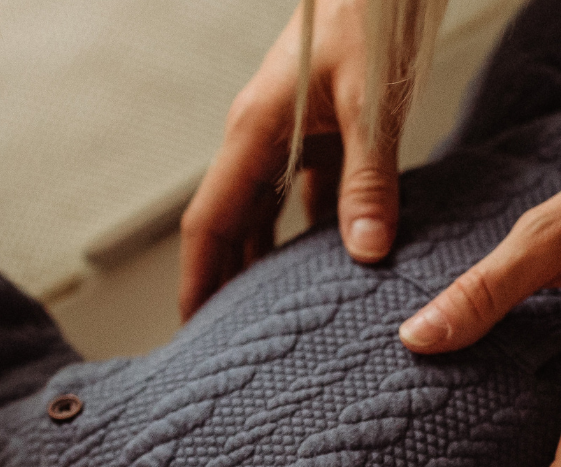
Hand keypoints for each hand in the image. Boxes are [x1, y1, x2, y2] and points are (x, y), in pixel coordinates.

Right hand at [179, 0, 399, 321]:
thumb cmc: (368, 14)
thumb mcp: (370, 102)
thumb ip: (368, 180)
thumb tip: (368, 254)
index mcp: (253, 135)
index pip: (209, 224)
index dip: (197, 279)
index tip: (191, 328)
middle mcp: (260, 142)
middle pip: (229, 228)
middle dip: (222, 283)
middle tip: (222, 340)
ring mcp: (286, 138)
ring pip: (262, 217)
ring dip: (262, 265)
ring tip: (265, 317)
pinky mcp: (318, 134)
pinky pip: (303, 198)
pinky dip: (309, 236)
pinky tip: (325, 268)